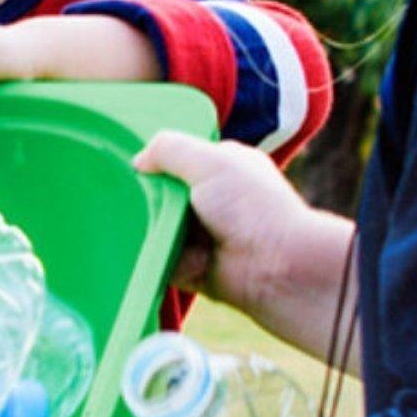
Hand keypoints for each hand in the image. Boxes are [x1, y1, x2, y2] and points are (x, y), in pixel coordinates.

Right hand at [133, 132, 316, 309]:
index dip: (159, 162)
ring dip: (154, 230)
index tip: (139, 168)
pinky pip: (162, 260)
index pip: (180, 159)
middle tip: (142, 201)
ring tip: (157, 231)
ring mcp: (204, 235)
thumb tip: (138, 162)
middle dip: (150, 199)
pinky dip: (162, 259)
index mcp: (224, 168)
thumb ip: (169, 148)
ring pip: (158, 227)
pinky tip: (174, 255)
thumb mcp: (210, 160)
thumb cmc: (253, 208)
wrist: (278, 268)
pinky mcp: (194, 267)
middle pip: (163, 194)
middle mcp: (214, 201)